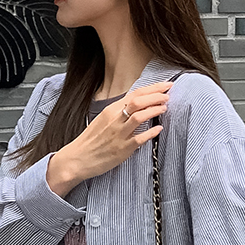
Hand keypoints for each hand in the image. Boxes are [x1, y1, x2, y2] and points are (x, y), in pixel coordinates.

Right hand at [56, 80, 173, 186]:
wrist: (76, 159)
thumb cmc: (90, 141)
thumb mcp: (103, 120)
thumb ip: (119, 112)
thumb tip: (137, 106)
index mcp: (111, 110)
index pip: (135, 94)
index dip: (153, 88)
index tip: (165, 85)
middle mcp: (115, 120)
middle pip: (139, 101)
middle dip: (156, 95)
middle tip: (168, 94)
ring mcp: (118, 134)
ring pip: (140, 116)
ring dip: (155, 110)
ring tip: (164, 107)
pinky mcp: (121, 150)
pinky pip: (139, 138)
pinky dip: (151, 132)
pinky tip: (159, 129)